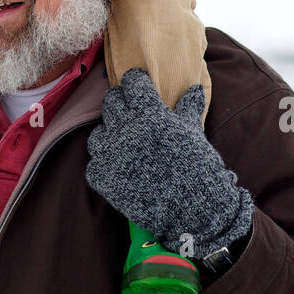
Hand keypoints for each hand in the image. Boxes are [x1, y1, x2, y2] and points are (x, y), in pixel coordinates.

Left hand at [85, 70, 252, 258]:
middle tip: (131, 112)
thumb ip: (188, 108)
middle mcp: (125, 129)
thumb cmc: (198, 168)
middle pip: (111, 101)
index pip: (132, 83)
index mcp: (149, 114)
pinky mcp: (101, 176)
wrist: (192, 210)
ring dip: (109, 134)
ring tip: (124, 143)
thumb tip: (194, 88)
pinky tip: (119, 169)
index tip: (139, 86)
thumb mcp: (194, 134)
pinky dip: (105, 164)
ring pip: (98, 132)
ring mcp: (110, 153)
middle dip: (121, 103)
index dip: (136, 82)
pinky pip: (94, 162)